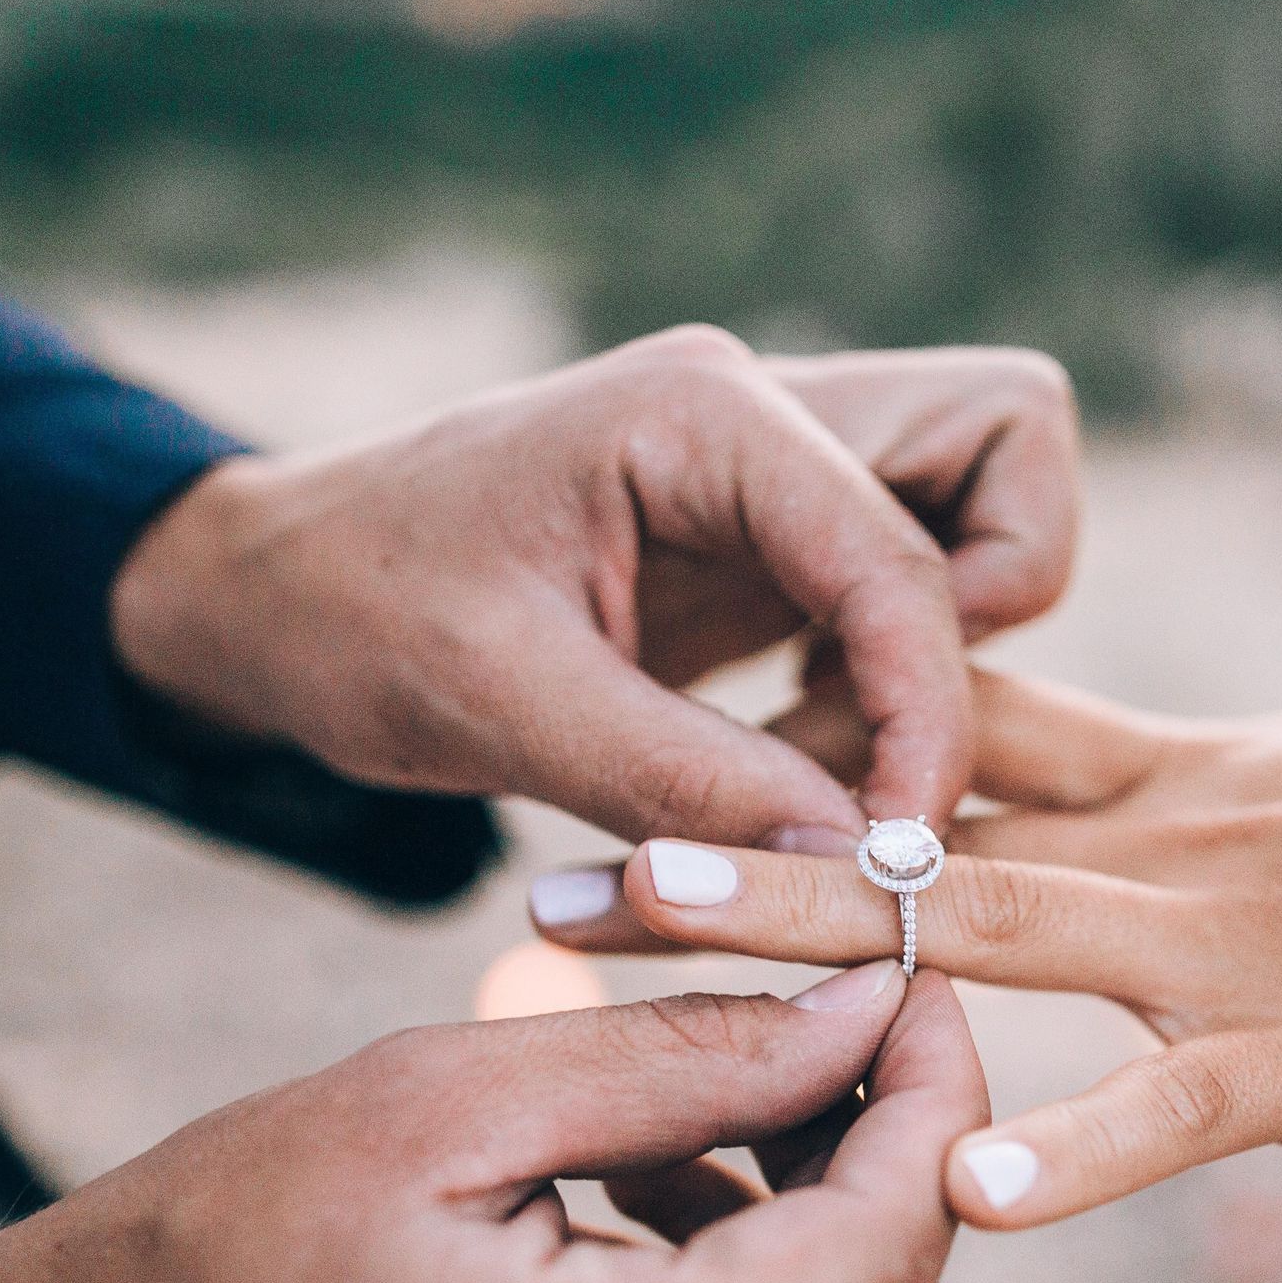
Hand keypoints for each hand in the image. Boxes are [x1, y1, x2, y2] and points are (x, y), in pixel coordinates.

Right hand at [0, 970, 985, 1282]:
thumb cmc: (211, 1250)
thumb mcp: (451, 1100)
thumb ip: (696, 1057)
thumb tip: (873, 1015)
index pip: (877, 1259)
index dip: (933, 1106)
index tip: (920, 991)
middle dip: (881, 1172)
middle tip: (821, 1038)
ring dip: (812, 1248)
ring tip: (704, 1130)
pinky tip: (660, 1226)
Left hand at [111, 332, 1077, 845]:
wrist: (276, 596)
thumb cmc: (356, 618)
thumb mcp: (503, 707)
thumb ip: (687, 786)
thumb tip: (864, 870)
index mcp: (703, 413)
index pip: (902, 553)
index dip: (927, 712)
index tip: (895, 851)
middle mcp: (766, 415)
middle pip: (1005, 436)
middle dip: (997, 600)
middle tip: (892, 746)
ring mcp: (777, 473)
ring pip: (980, 499)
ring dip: (951, 642)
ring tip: (831, 757)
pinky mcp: (771, 545)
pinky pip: (908, 588)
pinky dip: (895, 678)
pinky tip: (793, 755)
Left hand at [534, 672, 1281, 1224]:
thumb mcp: (1276, 775)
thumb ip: (1128, 776)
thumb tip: (991, 779)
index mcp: (1155, 773)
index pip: (941, 729)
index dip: (789, 741)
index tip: (651, 761)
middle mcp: (1156, 839)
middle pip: (906, 822)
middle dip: (730, 854)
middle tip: (558, 866)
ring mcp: (1224, 942)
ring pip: (993, 925)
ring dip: (823, 940)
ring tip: (666, 944)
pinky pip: (1172, 1100)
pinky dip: (1077, 1145)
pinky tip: (967, 1193)